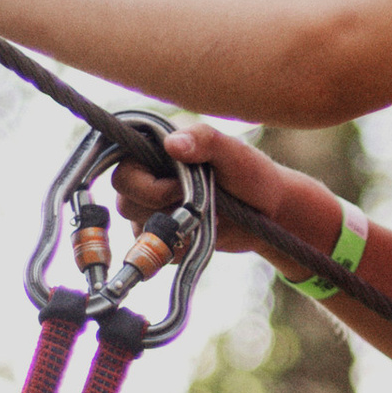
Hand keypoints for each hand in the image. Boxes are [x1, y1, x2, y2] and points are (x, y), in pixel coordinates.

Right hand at [115, 120, 282, 262]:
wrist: (268, 211)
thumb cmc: (251, 173)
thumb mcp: (232, 152)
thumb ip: (204, 140)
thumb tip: (173, 144)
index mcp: (155, 150)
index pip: (123, 170)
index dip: (145, 185)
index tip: (179, 187)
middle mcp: (148, 179)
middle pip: (125, 202)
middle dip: (161, 209)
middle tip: (195, 205)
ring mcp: (153, 210)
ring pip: (139, 230)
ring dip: (174, 229)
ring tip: (205, 217)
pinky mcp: (164, 236)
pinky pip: (156, 252)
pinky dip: (179, 248)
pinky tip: (201, 234)